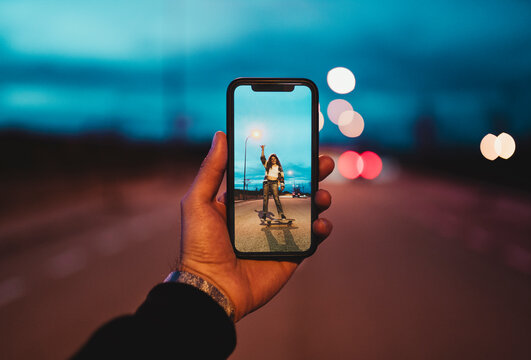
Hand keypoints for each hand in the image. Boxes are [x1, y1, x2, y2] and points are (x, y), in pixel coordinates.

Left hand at [179, 131, 333, 320]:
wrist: (211, 287)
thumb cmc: (200, 246)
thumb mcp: (198, 202)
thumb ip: (210, 170)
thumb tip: (220, 135)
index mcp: (244, 203)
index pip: (269, 178)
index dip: (286, 163)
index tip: (301, 146)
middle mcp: (264, 217)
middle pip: (294, 191)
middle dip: (313, 176)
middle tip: (324, 162)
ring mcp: (278, 236)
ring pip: (307, 213)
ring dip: (320, 200)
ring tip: (323, 196)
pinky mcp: (289, 256)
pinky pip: (312, 241)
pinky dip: (321, 230)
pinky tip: (321, 224)